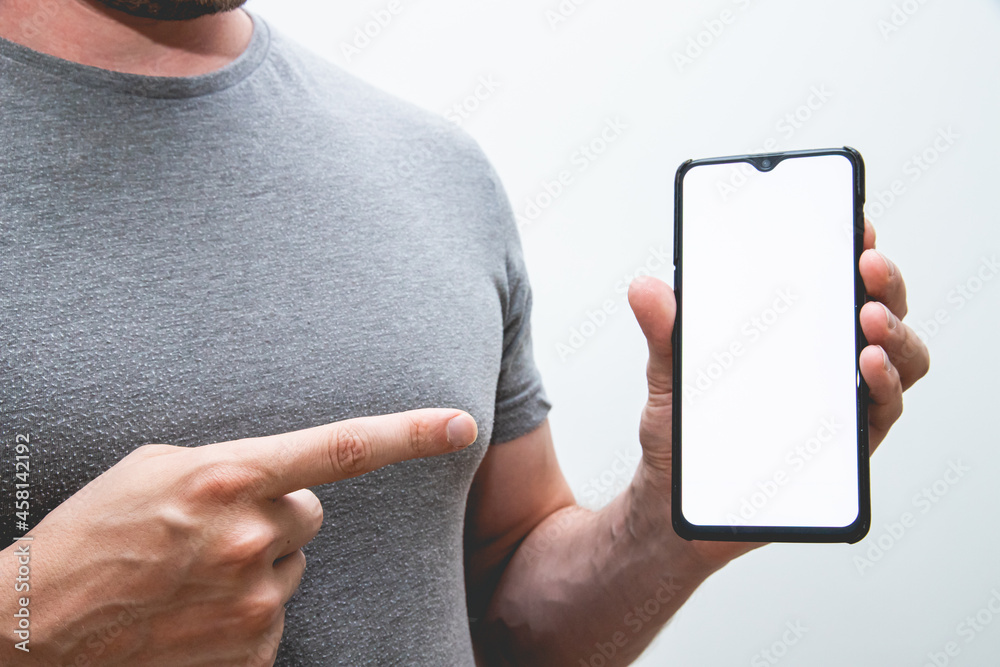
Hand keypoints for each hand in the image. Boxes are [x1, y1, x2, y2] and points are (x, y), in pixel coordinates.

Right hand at [0, 409, 477, 665]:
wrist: (34, 628)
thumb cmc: (92, 535)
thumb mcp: (159, 469)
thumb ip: (235, 465)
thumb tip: (286, 479)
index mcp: (230, 477)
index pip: (343, 449)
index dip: (410, 435)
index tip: (463, 425)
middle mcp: (252, 536)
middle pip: (310, 516)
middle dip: (277, 520)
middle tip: (213, 534)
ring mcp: (254, 601)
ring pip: (290, 570)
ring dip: (256, 570)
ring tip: (190, 578)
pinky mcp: (252, 653)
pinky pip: (272, 621)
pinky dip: (242, 616)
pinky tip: (191, 615)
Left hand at [626, 218, 928, 568]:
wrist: (676, 505)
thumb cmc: (682, 435)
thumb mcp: (667, 376)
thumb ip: (664, 332)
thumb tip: (644, 287)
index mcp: (790, 334)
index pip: (833, 282)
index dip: (852, 247)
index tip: (853, 220)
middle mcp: (825, 362)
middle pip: (876, 310)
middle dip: (881, 280)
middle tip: (865, 261)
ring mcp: (841, 402)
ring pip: (895, 358)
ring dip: (893, 331)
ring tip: (868, 317)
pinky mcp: (845, 446)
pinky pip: (881, 413)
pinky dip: (883, 387)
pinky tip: (866, 368)